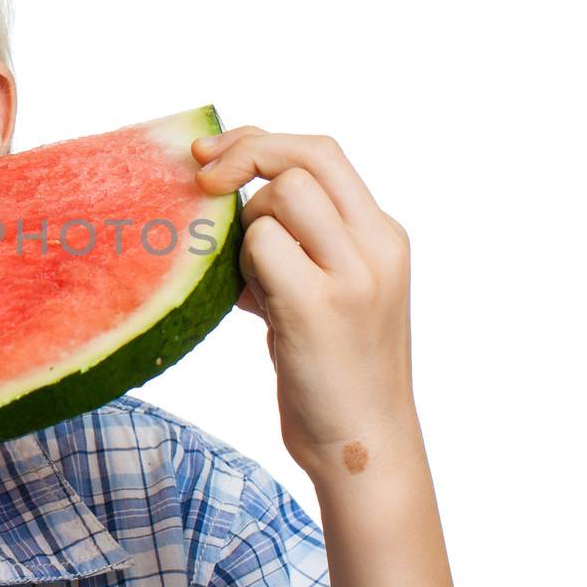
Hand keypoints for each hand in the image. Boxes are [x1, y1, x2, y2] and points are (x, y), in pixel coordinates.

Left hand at [192, 128, 414, 477]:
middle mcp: (377, 247)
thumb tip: (228, 206)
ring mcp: (353, 276)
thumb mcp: (329, 294)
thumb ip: (298, 246)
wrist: (363, 446)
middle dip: (243, 155)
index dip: (263, 140)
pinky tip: (249, 304)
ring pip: (278, 198)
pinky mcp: (318, 306)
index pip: (324, 152)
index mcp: (384, 236)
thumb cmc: (334, 373)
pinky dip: (240, 266)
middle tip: (202, 179)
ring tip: (253, 279)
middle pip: (304, 156)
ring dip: (245, 228)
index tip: (215, 155)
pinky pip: (260, 246)